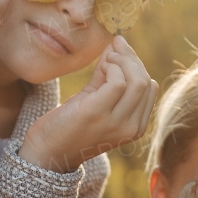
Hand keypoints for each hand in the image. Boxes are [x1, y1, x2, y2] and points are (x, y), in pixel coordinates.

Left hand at [20, 35, 158, 172]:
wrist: (47, 153)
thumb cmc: (70, 126)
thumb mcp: (96, 99)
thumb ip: (109, 76)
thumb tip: (117, 44)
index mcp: (135, 128)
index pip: (150, 87)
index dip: (137, 64)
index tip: (120, 52)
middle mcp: (130, 128)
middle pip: (146, 82)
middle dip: (131, 58)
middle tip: (113, 49)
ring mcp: (115, 123)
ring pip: (136, 81)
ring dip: (121, 61)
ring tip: (105, 60)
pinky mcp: (97, 114)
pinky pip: (117, 82)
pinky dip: (111, 67)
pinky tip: (100, 67)